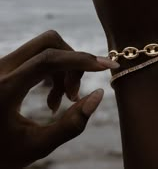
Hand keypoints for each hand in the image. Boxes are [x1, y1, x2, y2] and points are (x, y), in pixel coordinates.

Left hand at [0, 30, 117, 167]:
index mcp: (4, 89)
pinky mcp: (6, 65)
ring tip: (64, 100)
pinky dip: (54, 69)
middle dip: (72, 62)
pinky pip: (38, 54)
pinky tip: (54, 96)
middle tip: (75, 94)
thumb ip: (71, 124)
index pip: (47, 59)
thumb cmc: (3, 154)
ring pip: (45, 47)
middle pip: (49, 43)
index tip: (106, 66)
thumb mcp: (37, 147)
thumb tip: (99, 94)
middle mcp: (1, 68)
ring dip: (64, 67)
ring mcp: (2, 64)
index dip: (80, 59)